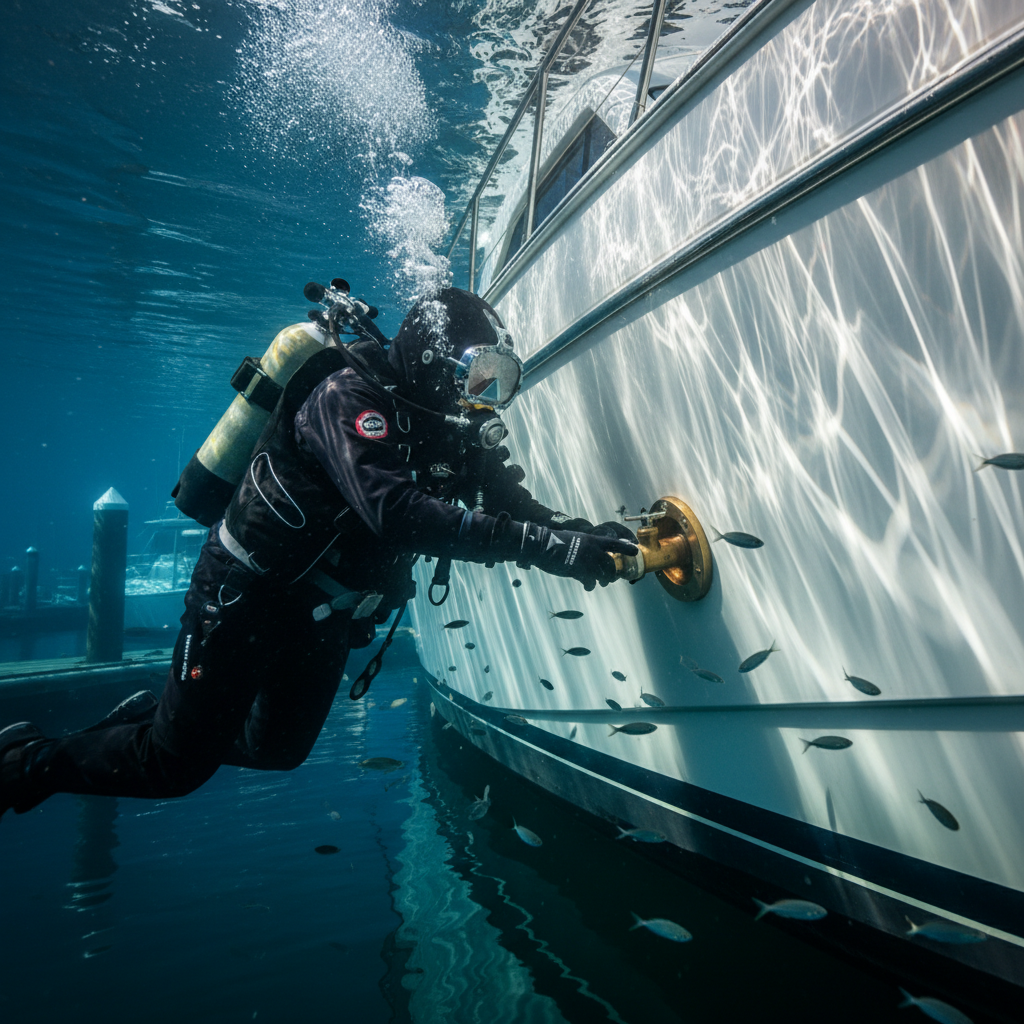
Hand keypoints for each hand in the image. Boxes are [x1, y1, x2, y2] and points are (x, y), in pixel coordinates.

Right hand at [521, 524, 637, 590]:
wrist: (542, 545)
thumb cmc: (555, 541)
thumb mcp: (574, 539)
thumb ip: (585, 546)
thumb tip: (591, 553)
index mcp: (592, 540)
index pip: (614, 543)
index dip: (626, 548)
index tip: (635, 550)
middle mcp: (592, 550)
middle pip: (611, 565)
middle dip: (613, 574)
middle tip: (611, 578)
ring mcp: (586, 561)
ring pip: (603, 575)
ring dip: (603, 581)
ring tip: (600, 583)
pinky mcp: (578, 571)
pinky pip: (590, 582)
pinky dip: (590, 585)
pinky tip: (587, 586)